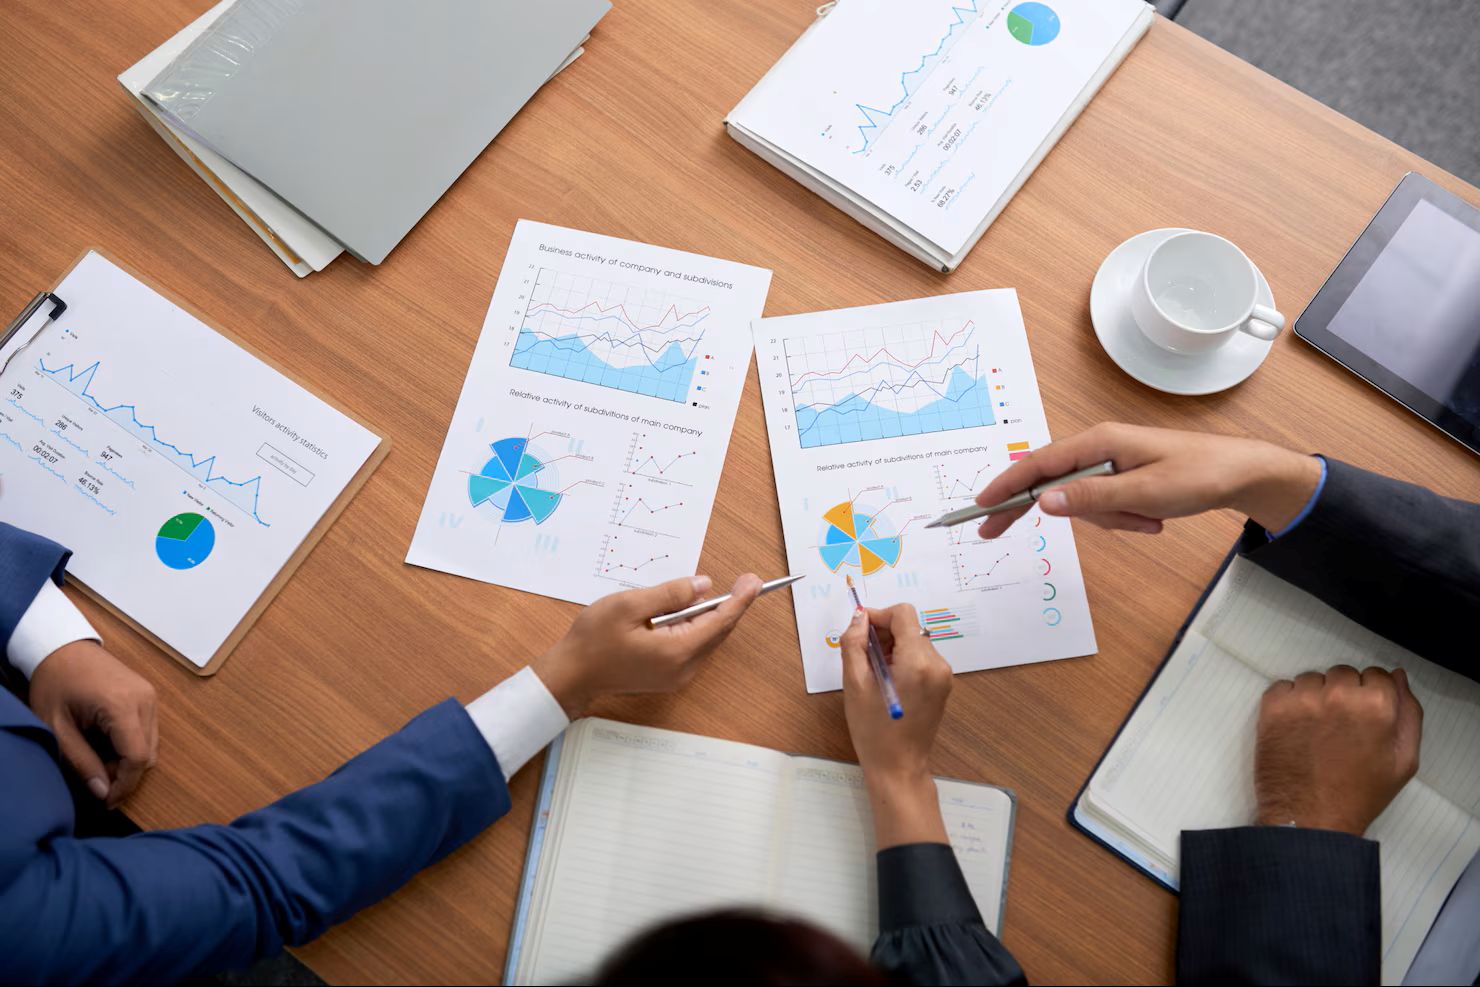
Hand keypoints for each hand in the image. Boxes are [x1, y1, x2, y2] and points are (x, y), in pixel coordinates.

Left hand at [28, 641, 158, 806]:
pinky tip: (108, 744)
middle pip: (149, 754)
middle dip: (125, 775)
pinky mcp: (149, 694)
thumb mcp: (57, 728)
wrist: (63, 648)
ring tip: (99, 759)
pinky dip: (133, 745)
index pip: (137, 758)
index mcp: (122, 705)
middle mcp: (145, 700)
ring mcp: (150, 695)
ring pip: (152, 745)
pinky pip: (150, 731)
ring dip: (129, 761)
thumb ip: (82, 762)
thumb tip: (102, 792)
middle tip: (97, 780)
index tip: (106, 802)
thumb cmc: (55, 684)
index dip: (124, 785)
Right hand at [532, 573, 762, 717]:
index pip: (720, 622)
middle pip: (718, 633)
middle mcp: (683, 668)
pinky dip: (697, 628)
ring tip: (714, 593)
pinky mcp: (668, 676)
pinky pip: (693, 648)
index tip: (754, 581)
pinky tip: (688, 613)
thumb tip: (703, 586)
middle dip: (732, 606)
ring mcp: (677, 676)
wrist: (571, 675)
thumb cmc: (594, 640)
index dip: (740, 600)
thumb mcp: (629, 605)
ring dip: (712, 616)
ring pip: (706, 640)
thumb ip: (670, 594)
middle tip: (745, 581)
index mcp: (677, 651)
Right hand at [839, 604, 952, 847]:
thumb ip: (854, 643)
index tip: (860, 630)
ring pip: (915, 642)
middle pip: (910, 627)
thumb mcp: (855, 684)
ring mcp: (944, 676)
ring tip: (873, 673)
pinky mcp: (942, 685)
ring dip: (892, 648)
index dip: (879, 616)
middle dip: (884, 634)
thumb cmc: (873, 730)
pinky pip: (922, 658)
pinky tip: (887, 681)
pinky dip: (903, 660)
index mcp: (917, 661)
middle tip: (862, 656)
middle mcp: (937, 664)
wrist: (898, 767)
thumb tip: (859, 617)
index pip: (903, 614)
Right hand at [973, 422, 1322, 538]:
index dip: (1004, 485)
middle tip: (992, 533)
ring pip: (1083, 502)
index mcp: (1099, 443)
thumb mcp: (1144, 493)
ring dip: (1110, 520)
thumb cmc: (1198, 474)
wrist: (1241, 473)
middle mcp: (1099, 448)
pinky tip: (1152, 518)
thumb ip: (1091, 498)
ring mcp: (1110, 464)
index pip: (1037, 464)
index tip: (978, 505)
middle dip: (1037, 510)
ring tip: (1147, 520)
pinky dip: (1124, 518)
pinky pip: (1104, 505)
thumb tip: (1043, 502)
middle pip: (1050, 483)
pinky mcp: (1122, 478)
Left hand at [1254, 665, 1422, 834]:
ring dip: (1315, 696)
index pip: (1376, 675)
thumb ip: (1408, 713)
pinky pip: (1283, 687)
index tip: (1363, 716)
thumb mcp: (1403, 759)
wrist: (1309, 817)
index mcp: (1376, 705)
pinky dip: (1288, 702)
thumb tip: (1396, 676)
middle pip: (1343, 674)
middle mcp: (1338, 694)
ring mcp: (1302, 698)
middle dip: (1344, 693)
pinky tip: (1295, 728)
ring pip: (1312, 679)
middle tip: (1339, 726)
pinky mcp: (1272, 706)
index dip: (1372, 695)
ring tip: (1316, 730)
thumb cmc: (1361, 792)